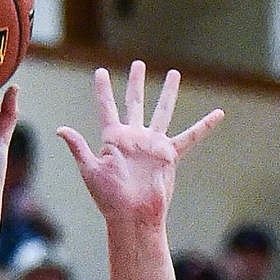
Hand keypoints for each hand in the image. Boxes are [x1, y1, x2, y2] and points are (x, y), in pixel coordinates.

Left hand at [57, 61, 222, 227]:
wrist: (132, 215)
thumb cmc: (109, 198)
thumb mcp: (90, 170)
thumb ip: (78, 147)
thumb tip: (60, 129)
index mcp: (113, 139)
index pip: (107, 107)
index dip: (103, 90)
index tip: (100, 72)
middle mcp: (134, 138)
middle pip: (135, 102)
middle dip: (136, 83)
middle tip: (138, 64)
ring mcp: (152, 145)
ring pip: (162, 112)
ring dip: (168, 93)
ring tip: (174, 74)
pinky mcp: (169, 155)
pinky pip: (190, 137)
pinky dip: (205, 126)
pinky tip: (218, 113)